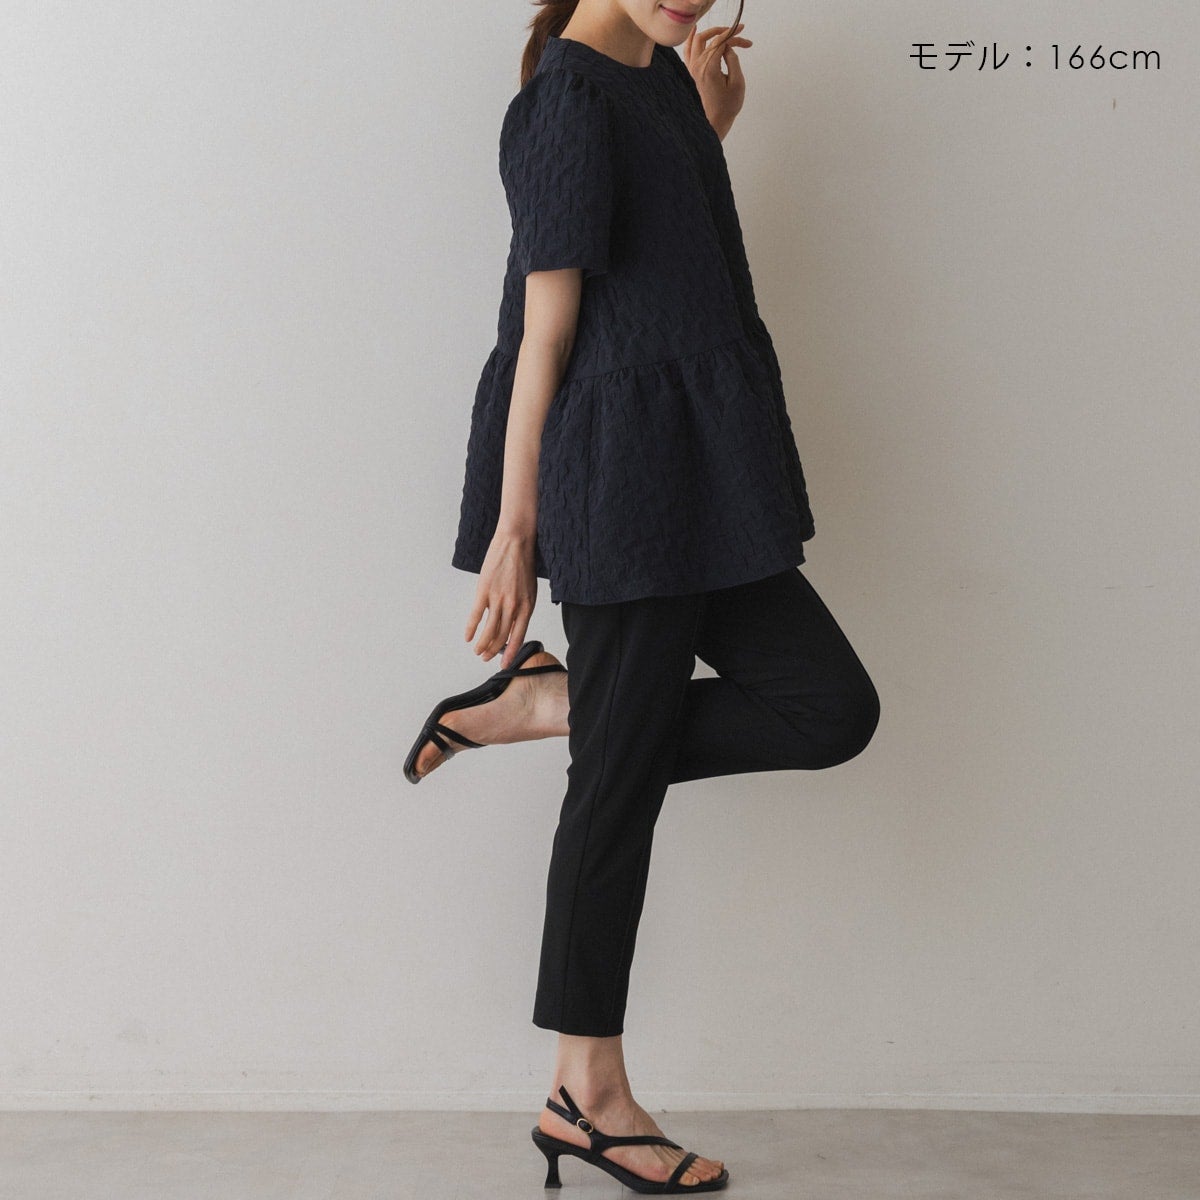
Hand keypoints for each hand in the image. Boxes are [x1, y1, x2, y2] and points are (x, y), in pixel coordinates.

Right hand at [464, 529, 536, 668]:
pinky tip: (467, 637)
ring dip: (482, 644)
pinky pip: (475, 615)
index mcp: (527, 607)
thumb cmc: (524, 562)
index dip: (510, 653)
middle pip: (501, 637)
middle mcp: (513, 607)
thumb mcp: (529, 589)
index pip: (518, 637)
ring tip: (477, 651)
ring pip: (489, 631)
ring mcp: (498, 599)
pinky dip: (471, 629)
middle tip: (486, 657)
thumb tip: (511, 621)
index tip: (504, 664)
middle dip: (493, 651)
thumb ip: (521, 606)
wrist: (516, 541)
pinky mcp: (484, 591)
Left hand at [682, 21, 750, 139]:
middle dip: (726, 32)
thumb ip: (733, 60)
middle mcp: (698, 66)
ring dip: (709, 32)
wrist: (715, 122)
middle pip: (710, 38)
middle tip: (738, 32)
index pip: (721, 42)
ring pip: (696, 41)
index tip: (747, 42)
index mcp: (709, 68)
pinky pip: (688, 51)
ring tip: (720, 29)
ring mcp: (692, 69)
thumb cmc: (727, 106)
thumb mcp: (737, 82)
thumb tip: (728, 46)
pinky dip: (692, 40)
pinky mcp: (691, 73)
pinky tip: (695, 32)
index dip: (735, 37)